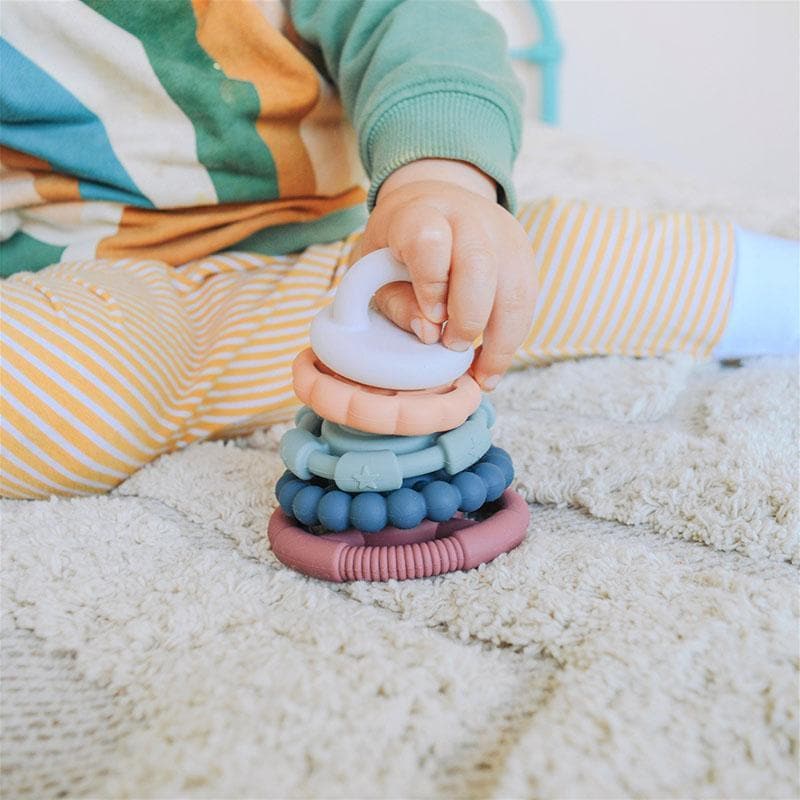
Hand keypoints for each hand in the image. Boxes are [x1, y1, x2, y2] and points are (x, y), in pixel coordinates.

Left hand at [358, 159, 535, 389]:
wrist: (434, 205)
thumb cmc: (396, 247)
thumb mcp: (373, 271)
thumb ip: (396, 303)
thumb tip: (430, 334)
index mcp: (418, 213)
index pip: (429, 242)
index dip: (431, 285)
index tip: (430, 317)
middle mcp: (467, 217)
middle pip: (480, 265)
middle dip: (468, 318)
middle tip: (451, 346)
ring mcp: (502, 234)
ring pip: (515, 290)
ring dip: (500, 342)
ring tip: (479, 375)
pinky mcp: (523, 255)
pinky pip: (528, 303)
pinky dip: (511, 340)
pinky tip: (491, 362)